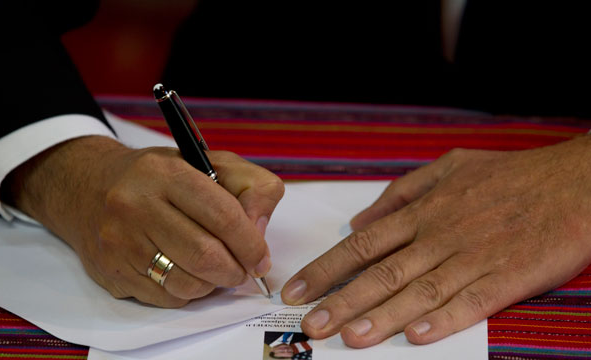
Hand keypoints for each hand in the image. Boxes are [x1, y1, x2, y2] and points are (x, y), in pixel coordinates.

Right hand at [2, 136, 283, 306]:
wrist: (86, 186)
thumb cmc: (157, 177)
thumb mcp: (207, 162)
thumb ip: (249, 186)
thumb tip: (259, 229)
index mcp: (165, 173)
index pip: (221, 215)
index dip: (250, 243)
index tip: (261, 258)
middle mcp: (136, 205)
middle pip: (205, 256)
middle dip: (235, 270)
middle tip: (243, 270)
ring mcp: (120, 242)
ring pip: (187, 284)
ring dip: (212, 284)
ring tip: (215, 269)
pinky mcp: (111, 272)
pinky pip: (166, 298)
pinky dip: (188, 292)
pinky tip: (187, 273)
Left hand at [281, 135, 590, 346]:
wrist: (574, 181)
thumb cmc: (509, 176)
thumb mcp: (449, 167)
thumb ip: (402, 192)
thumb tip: (361, 219)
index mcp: (425, 212)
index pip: (364, 244)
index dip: (327, 269)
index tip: (298, 289)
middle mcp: (440, 235)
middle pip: (382, 272)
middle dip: (342, 300)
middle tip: (311, 324)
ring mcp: (474, 256)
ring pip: (419, 290)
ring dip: (382, 315)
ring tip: (350, 336)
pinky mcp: (508, 276)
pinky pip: (471, 301)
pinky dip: (443, 319)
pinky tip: (416, 335)